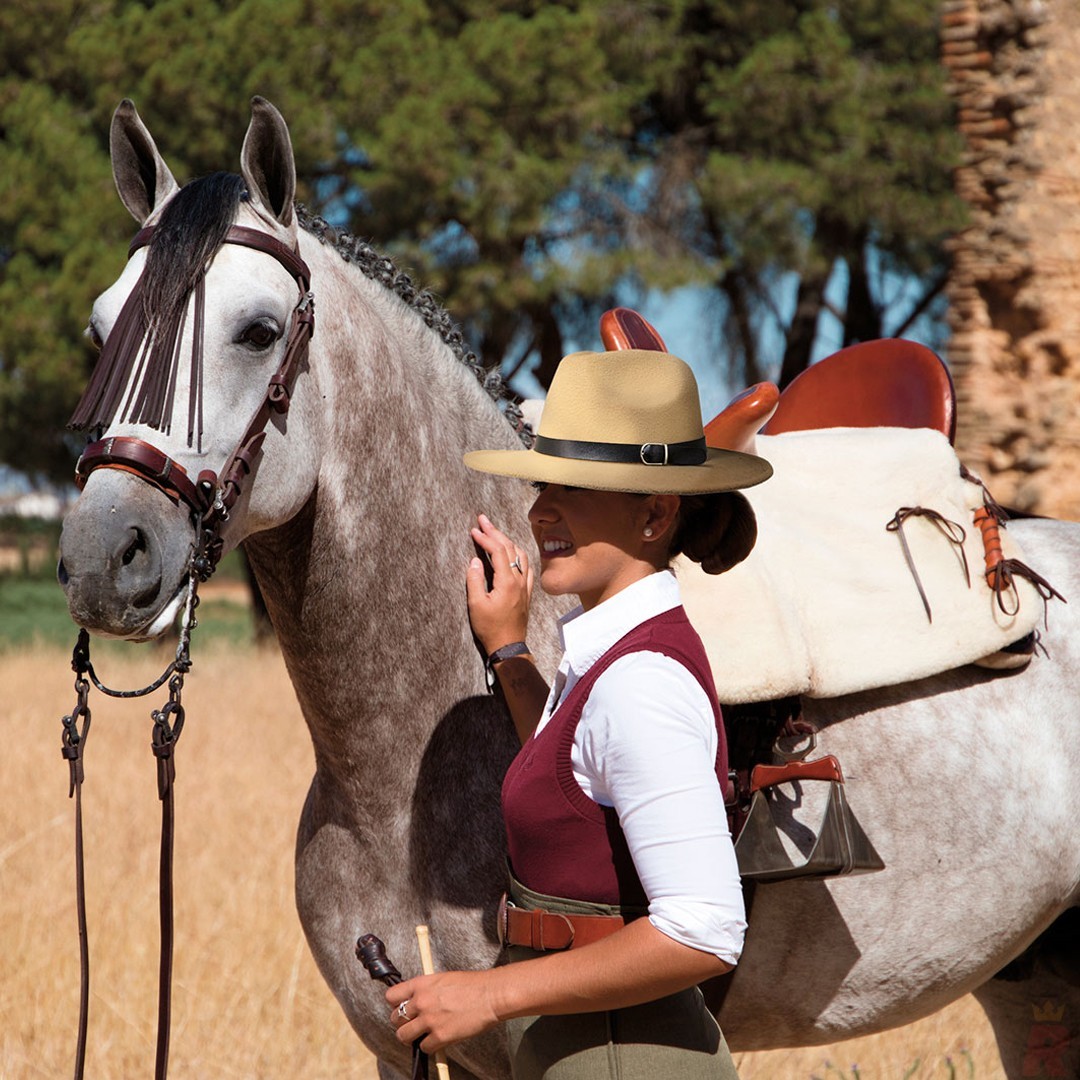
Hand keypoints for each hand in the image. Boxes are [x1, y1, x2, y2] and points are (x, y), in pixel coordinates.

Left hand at [386, 970, 500, 1051]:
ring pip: (403, 1036)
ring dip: (410, 1037)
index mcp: (422, 984)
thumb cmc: (472, 985)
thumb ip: (427, 989)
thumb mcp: (443, 978)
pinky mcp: (440, 1036)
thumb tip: (417, 1000)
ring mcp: (430, 1019)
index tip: (401, 1008)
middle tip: (412, 1023)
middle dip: (402, 1023)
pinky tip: (437, 1040)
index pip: (391, 996)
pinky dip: (429, 1046)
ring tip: (419, 1035)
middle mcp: (421, 1001)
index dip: (394, 1004)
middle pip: (395, 1018)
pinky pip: (424, 1047)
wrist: (490, 995)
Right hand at [466, 513, 531, 655]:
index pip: (498, 551)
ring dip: (507, 541)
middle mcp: (520, 580)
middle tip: (482, 520)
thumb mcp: (476, 605)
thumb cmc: (490, 628)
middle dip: (495, 532)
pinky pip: (526, 566)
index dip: (486, 538)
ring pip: (520, 555)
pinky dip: (517, 554)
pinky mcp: (526, 592)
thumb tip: (475, 560)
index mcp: (508, 582)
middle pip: (509, 548)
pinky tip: (511, 553)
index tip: (473, 530)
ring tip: (494, 532)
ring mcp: (525, 586)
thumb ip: (475, 580)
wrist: (508, 646)